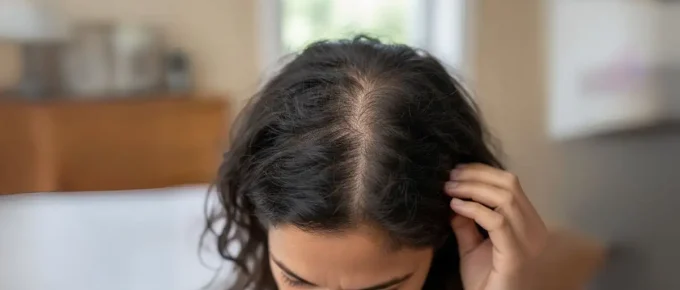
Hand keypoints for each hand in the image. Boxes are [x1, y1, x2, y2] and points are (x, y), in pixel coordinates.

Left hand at [444, 163, 547, 289]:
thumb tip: (455, 199)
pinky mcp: (517, 254)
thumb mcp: (472, 247)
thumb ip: (467, 223)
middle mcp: (534, 229)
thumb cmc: (485, 281)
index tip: (457, 171)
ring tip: (449, 189)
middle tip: (450, 176)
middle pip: (510, 185)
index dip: (483, 172)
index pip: (511, 185)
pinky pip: (496, 221)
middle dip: (477, 174)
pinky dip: (473, 209)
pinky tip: (455, 206)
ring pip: (505, 198)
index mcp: (528, 224)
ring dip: (472, 188)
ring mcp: (529, 242)